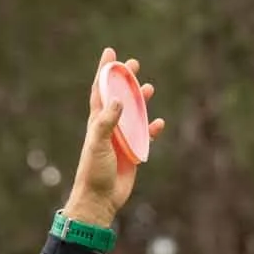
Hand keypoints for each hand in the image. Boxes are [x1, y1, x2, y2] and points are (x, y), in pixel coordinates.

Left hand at [61, 47, 164, 227]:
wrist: (99, 200)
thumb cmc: (93, 172)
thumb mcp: (98, 144)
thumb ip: (107, 122)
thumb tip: (118, 99)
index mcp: (97, 122)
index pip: (100, 90)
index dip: (105, 72)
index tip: (111, 53)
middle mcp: (109, 128)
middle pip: (118, 98)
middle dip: (125, 81)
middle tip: (133, 64)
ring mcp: (121, 140)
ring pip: (133, 114)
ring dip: (140, 101)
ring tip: (148, 88)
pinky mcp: (132, 153)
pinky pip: (145, 137)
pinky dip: (152, 129)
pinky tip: (159, 123)